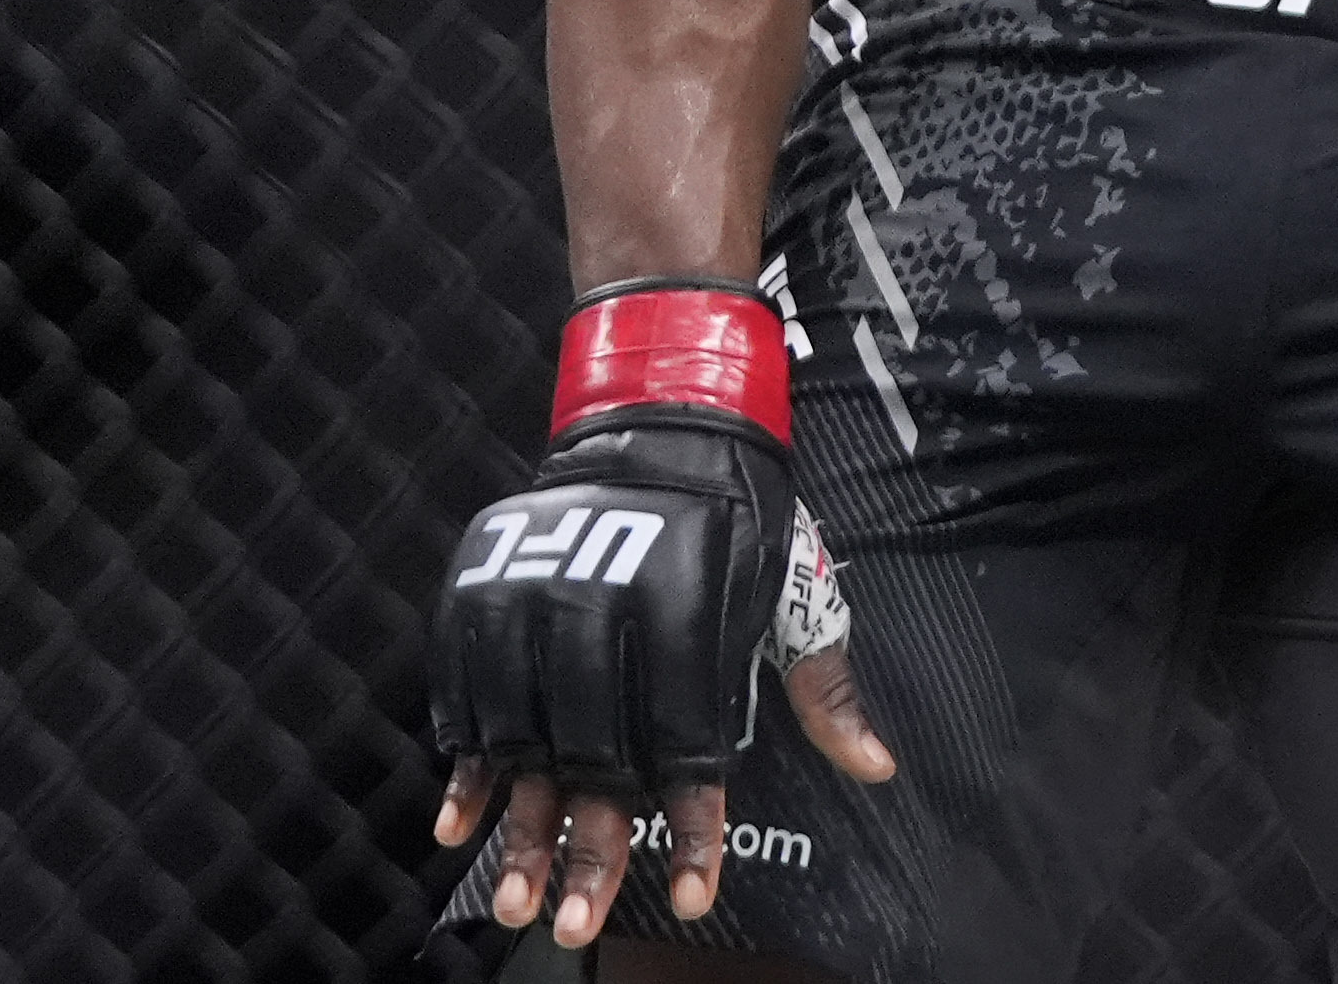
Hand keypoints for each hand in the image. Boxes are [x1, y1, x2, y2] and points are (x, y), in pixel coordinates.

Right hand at [424, 283, 898, 950]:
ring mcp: (536, 598)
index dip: (689, 827)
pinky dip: (463, 756)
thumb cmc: (739, 515)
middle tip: (573, 925)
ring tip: (514, 899)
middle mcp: (606, 612)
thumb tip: (879, 768)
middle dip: (584, 851)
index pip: (686, 747)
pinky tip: (459, 820)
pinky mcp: (488, 588)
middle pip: (592, 757)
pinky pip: (466, 686)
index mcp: (688, 617)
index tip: (688, 895)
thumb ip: (824, 689)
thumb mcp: (791, 593)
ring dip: (517, 825)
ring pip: (522, 734)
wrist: (663, 411)